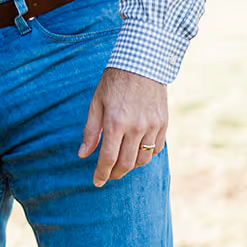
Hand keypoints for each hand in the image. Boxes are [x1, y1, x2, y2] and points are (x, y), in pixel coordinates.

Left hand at [79, 67, 167, 186]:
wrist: (142, 64)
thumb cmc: (114, 82)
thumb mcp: (96, 103)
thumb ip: (91, 131)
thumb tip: (82, 154)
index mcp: (115, 122)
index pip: (108, 158)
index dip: (101, 174)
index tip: (96, 182)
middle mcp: (136, 128)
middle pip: (126, 164)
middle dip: (115, 174)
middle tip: (107, 177)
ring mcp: (152, 126)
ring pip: (143, 159)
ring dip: (131, 167)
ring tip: (120, 166)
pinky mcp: (164, 124)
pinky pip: (156, 149)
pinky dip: (146, 156)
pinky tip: (136, 153)